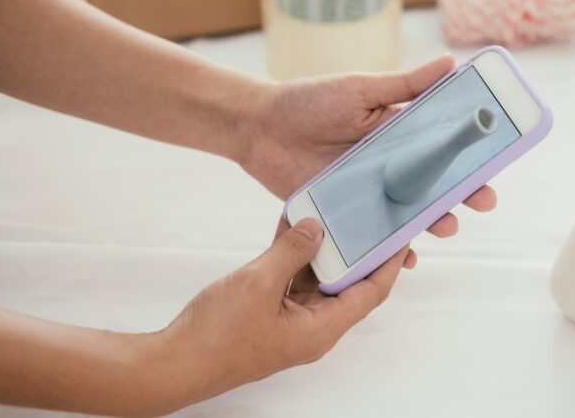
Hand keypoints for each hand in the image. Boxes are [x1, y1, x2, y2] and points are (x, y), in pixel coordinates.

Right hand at [158, 218, 410, 411]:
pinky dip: (292, 254)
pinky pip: (290, 278)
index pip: (371, 292)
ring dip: (321, 246)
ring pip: (317, 277)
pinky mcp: (269, 312)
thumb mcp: (259, 283)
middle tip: (368, 214)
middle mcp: (313, 326)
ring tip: (331, 210)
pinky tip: (290, 222)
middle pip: (347, 282)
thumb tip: (316, 227)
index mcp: (321, 329)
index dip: (389, 263)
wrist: (172, 363)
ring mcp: (290, 320)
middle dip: (357, 248)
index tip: (402, 234)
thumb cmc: (217, 335)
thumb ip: (292, 251)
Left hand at [235, 55, 495, 237]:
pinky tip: (403, 257)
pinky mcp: (345, 213)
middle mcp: (390, 166)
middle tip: (482, 202)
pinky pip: (373, 235)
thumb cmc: (309, 102)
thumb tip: (451, 63)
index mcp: (398, 134)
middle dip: (462, 195)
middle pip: (434, 185)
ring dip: (432, 222)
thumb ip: (405, 85)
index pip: (443, 148)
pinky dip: (390, 249)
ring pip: (410, 213)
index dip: (470, 158)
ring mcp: (369, 192)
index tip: (494, 166)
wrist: (258, 128)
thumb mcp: (359, 89)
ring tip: (445, 226)